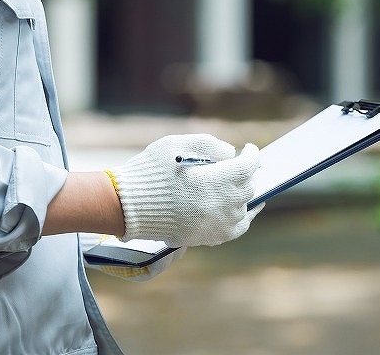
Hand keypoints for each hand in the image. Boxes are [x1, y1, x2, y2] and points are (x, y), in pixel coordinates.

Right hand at [111, 134, 263, 246]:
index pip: (248, 166)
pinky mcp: (207, 237)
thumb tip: (231, 153)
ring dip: (242, 193)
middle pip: (247, 186)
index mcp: (215, 179)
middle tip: (240, 165)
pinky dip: (242, 217)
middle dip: (246, 173)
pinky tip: (242, 210)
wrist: (127, 206)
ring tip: (239, 184)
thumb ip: (209, 144)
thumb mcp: (177, 144)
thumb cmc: (150, 171)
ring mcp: (216, 223)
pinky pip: (236, 229)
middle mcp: (221, 204)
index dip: (252, 155)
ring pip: (244, 207)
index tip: (249, 149)